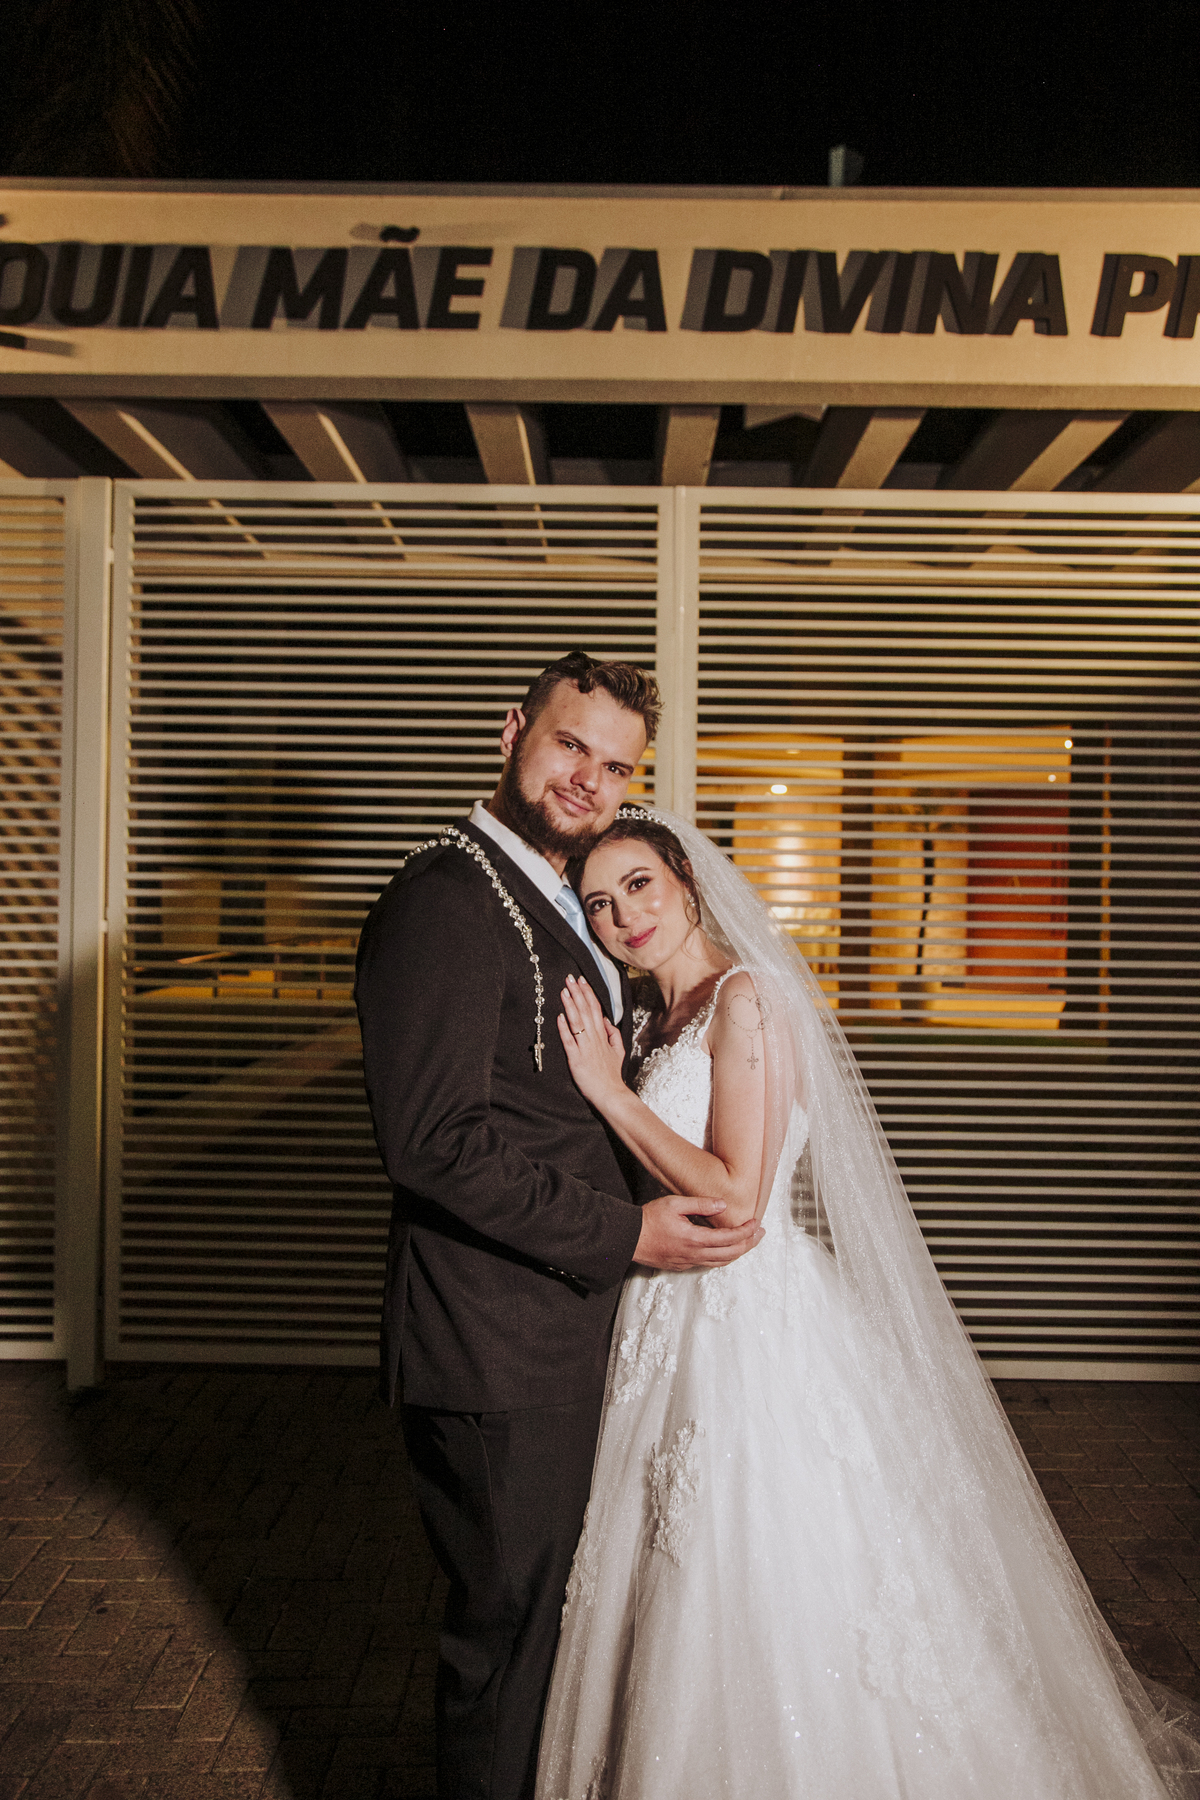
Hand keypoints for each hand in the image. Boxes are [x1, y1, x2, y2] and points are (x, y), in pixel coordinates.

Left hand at [558, 973, 625, 1107]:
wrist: (610, 1094)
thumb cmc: (612, 1074)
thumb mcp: (618, 1051)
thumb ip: (613, 1034)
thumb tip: (606, 1019)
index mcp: (603, 1035)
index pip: (595, 1009)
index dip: (588, 993)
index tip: (582, 980)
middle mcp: (594, 1038)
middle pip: (585, 1011)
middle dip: (577, 993)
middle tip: (569, 978)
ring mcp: (585, 1048)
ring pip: (577, 1022)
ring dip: (570, 1005)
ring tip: (564, 991)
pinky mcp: (576, 1059)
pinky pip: (569, 1041)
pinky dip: (564, 1028)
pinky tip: (559, 1016)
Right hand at [633, 1194, 763, 1271]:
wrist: (628, 1239)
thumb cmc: (649, 1219)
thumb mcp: (674, 1204)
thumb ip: (700, 1204)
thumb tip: (722, 1204)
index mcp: (695, 1239)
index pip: (730, 1238)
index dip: (746, 1232)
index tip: (756, 1223)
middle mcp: (694, 1255)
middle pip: (731, 1254)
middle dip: (749, 1244)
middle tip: (760, 1233)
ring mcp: (688, 1262)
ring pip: (721, 1262)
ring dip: (738, 1253)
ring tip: (748, 1242)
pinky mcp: (682, 1265)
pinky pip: (709, 1264)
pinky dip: (723, 1257)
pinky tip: (725, 1249)